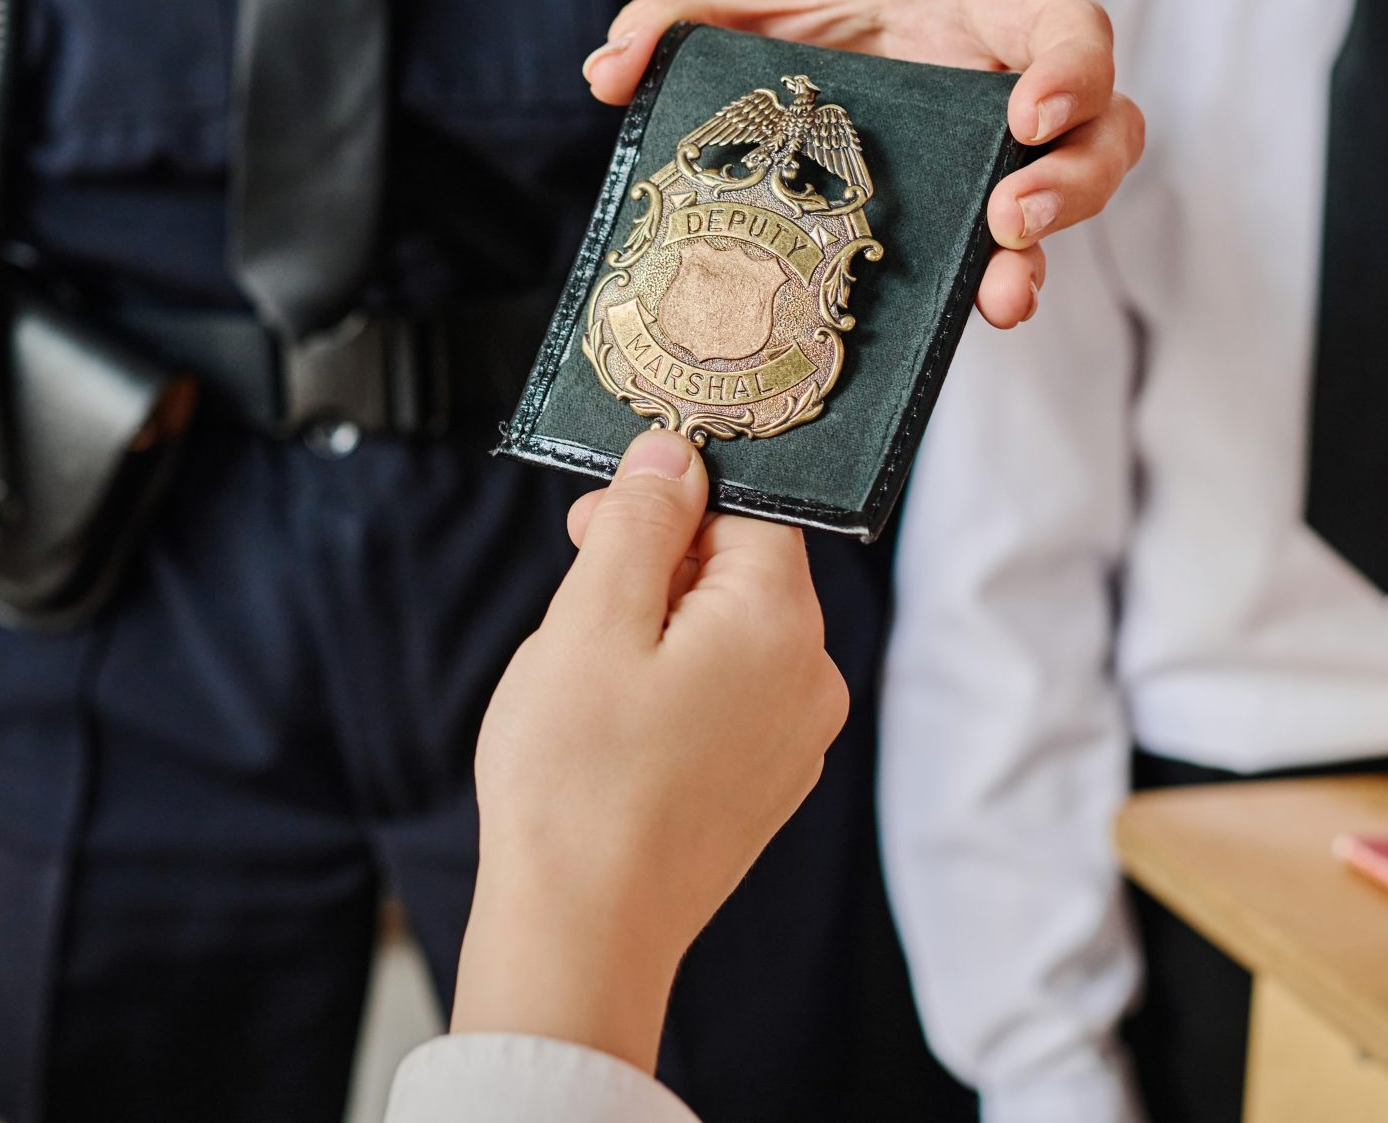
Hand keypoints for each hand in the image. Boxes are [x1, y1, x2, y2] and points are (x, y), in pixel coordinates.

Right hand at [454, 431, 848, 1073]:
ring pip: (730, 635)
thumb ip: (640, 523)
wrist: (582, 932)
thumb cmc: (576, 783)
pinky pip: (728, 698)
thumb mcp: (591, 620)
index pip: (750, 510)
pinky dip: (674, 688)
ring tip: (589, 673)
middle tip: (578, 591)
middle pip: (743, 571)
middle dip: (659, 565)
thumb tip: (674, 455)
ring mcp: (794, 741)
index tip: (597, 523)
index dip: (668, 501)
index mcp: (779, 625)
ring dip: (660, 628)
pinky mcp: (766, 787)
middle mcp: (811, 680)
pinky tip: (614, 723)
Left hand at [582, 0, 1145, 327]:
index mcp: (968, 15)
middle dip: (1075, 179)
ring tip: (1004, 291)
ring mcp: (1004, 158)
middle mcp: (1006, 85)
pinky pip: (1021, 253)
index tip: (1028, 114)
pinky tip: (983, 315)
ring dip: (1053, 242)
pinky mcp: (979, 218)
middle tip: (1011, 219)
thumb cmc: (790, 33)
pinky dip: (1008, 282)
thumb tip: (609, 70)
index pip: (1069, 26)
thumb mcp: (729, 14)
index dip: (1072, 68)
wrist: (798, 82)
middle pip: (1106, 125)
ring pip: (1082, 192)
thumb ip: (669, 22)